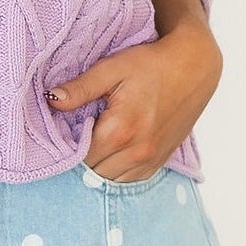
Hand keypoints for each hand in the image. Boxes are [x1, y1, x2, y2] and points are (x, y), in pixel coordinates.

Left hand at [46, 0, 222, 182]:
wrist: (194, 67)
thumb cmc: (151, 64)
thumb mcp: (112, 69)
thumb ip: (80, 88)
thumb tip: (50, 100)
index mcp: (120, 130)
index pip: (77, 156)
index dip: (67, 145)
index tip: (66, 130)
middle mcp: (136, 152)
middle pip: (91, 172)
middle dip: (80, 158)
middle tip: (79, 135)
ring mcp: (149, 161)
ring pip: (108, 181)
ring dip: (97, 166)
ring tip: (96, 142)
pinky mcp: (158, 162)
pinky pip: (128, 180)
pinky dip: (115, 171)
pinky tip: (112, 152)